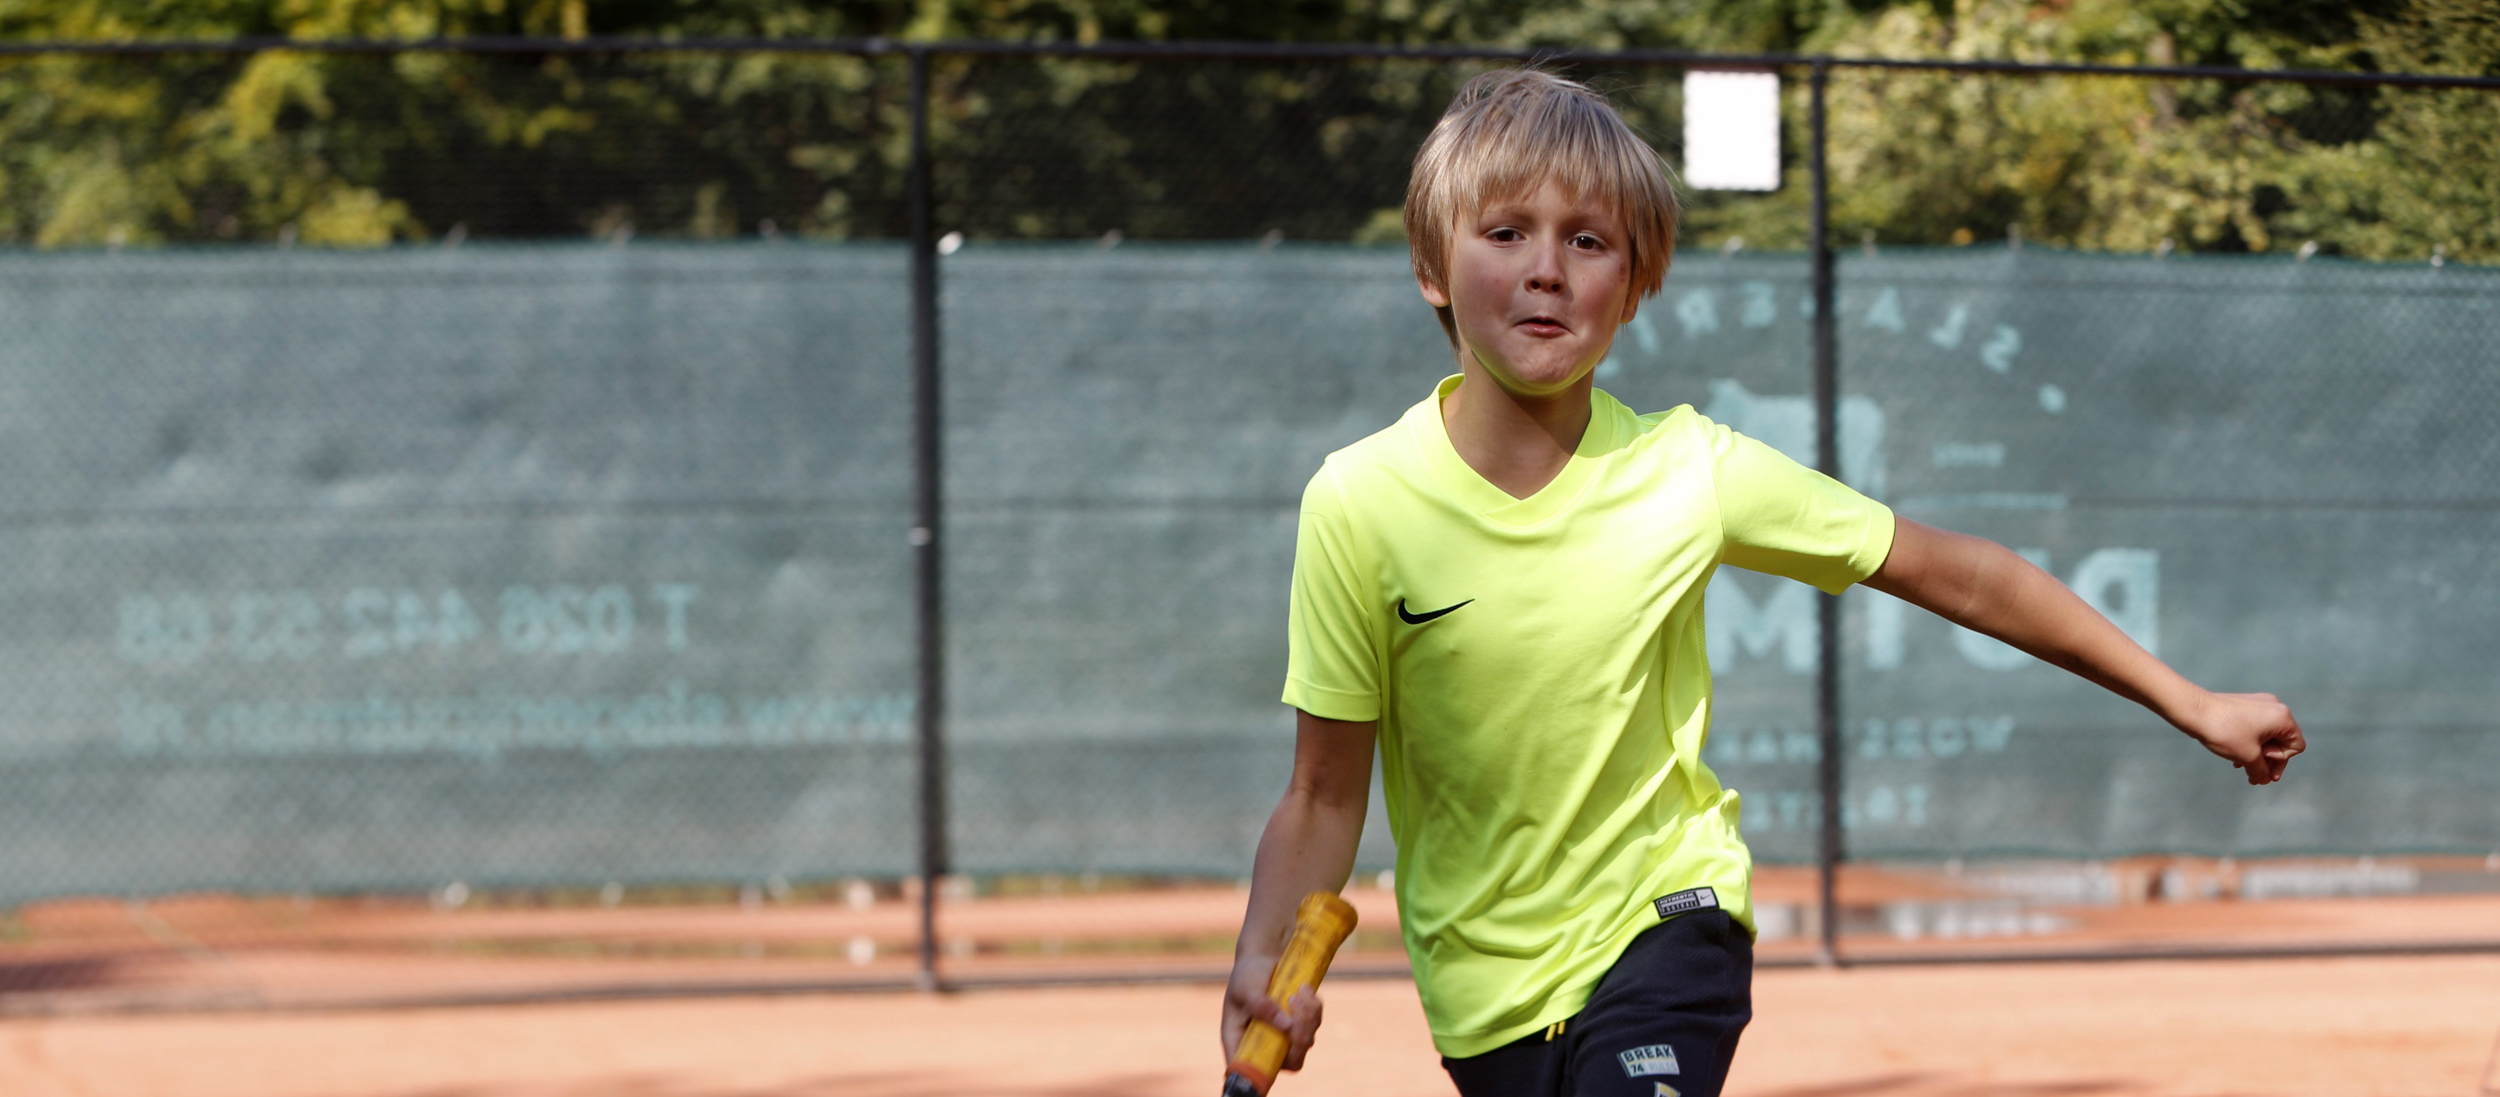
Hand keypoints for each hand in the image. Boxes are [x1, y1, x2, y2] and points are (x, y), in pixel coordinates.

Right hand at [1220, 953, 1322, 1071]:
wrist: (1262, 956)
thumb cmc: (1247, 973)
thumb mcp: (1247, 987)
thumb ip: (1261, 1006)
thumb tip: (1285, 1026)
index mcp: (1239, 1039)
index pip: (1248, 1069)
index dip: (1260, 1074)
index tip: (1275, 1054)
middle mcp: (1263, 1043)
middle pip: (1289, 1062)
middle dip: (1299, 1039)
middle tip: (1296, 1012)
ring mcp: (1284, 1035)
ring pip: (1305, 1042)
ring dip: (1307, 1017)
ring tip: (1297, 992)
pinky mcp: (1299, 1023)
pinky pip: (1315, 1024)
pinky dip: (1313, 1007)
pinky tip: (1304, 989)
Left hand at [2183, 691, 2304, 784]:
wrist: (2194, 710)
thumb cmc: (2224, 732)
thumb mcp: (2248, 757)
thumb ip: (2262, 771)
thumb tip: (2264, 780)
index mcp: (2283, 717)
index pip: (2296, 746)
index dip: (2280, 760)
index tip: (2261, 762)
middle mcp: (2275, 707)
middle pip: (2282, 741)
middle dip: (2268, 761)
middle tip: (2256, 778)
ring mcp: (2259, 704)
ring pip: (2266, 736)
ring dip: (2257, 754)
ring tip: (2241, 768)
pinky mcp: (2245, 705)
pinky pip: (2255, 728)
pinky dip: (2249, 743)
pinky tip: (2235, 757)